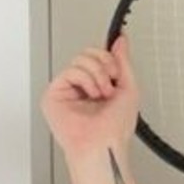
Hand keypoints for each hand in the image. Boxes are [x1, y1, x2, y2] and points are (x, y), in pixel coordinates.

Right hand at [40, 33, 140, 162]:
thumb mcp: (129, 87)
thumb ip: (123, 61)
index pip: (99, 57)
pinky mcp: (54, 94)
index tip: (118, 62)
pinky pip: (70, 70)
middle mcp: (83, 87)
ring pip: (80, 58)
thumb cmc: (115, 127)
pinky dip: (86, 79)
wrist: (104, 143)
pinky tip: (91, 94)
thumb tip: (121, 40)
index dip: (109, 56)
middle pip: (89, 53)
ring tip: (102, 93)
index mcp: (99, 85)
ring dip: (98, 74)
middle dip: (105, 63)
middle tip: (112, 81)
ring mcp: (68, 90)